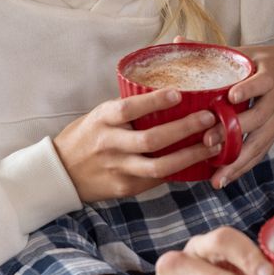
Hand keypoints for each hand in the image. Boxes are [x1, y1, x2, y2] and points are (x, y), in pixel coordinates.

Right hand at [54, 88, 221, 202]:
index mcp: (102, 119)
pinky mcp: (125, 187)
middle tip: (209, 118)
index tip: (179, 93)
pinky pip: (157, 180)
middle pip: (151, 139)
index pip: (129, 108)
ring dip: (190, 156)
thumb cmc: (87, 135)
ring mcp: (118, 169)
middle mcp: (110, 144)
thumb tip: (169, 87)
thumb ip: (129, 106)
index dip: (154, 101)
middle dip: (184, 129)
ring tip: (213, 145)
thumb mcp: (100, 114)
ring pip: (159, 166)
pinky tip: (198, 162)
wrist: (60, 173)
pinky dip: (180, 171)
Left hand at [209, 42, 273, 186]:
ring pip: (258, 143)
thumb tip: (177, 42)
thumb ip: (216, 51)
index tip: (232, 96)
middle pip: (256, 118)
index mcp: (271, 76)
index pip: (260, 83)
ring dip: (237, 160)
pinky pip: (260, 152)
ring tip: (216, 175)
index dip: (248, 89)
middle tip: (208, 141)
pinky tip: (224, 179)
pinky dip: (243, 166)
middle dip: (233, 132)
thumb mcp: (253, 51)